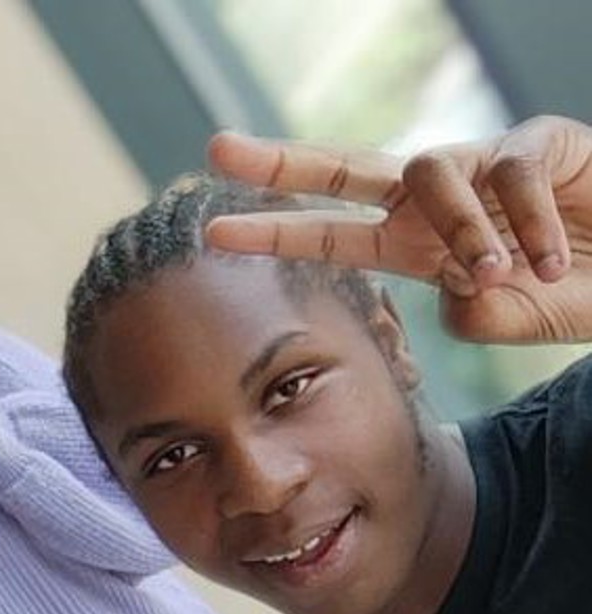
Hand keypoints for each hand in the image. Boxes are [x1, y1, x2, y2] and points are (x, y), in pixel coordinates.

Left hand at [206, 117, 591, 343]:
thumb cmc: (571, 291)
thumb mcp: (506, 316)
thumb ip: (469, 311)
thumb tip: (455, 287)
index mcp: (413, 244)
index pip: (330, 234)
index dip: (274, 232)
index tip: (213, 234)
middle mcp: (436, 198)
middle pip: (344, 167)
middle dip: (281, 162)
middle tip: (217, 152)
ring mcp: (481, 164)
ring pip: (430, 174)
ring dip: (461, 231)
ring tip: (502, 272)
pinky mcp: (536, 141)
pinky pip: (509, 173)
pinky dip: (528, 225)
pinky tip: (550, 258)